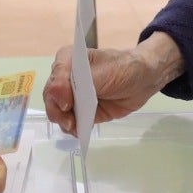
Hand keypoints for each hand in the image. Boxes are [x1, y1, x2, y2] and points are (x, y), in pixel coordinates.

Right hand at [44, 34, 180, 132]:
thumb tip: (58, 100)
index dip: (57, 93)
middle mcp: (64, 79)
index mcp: (66, 61)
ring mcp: (71, 97)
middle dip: (58, 113)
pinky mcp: (80, 112)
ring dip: (65, 123)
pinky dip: (73, 129)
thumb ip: (80, 82)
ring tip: (77, 127)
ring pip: (57, 113)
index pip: (53, 78)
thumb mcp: (101, 71)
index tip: (68, 104)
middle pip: (51, 98)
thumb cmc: (122, 68)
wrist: (142, 81)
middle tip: (71, 122)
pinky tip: (80, 131)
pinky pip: (69, 123)